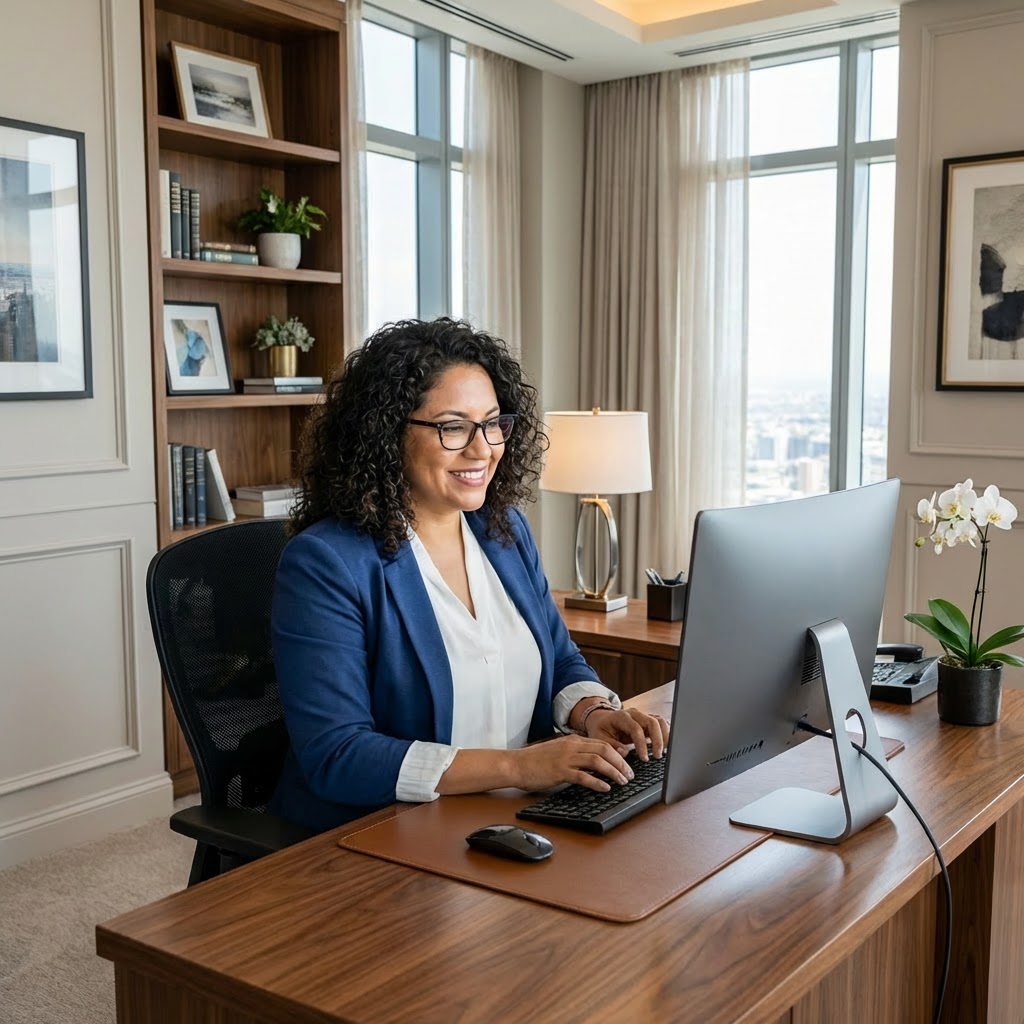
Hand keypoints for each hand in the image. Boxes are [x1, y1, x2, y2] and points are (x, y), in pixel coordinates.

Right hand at [510, 736, 634, 792]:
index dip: (618, 752)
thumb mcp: (558, 751)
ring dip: (613, 772)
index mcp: (572, 740)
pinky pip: (583, 776)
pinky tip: (605, 788)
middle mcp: (571, 746)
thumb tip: (592, 762)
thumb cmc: (535, 760)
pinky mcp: (559, 771)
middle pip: (604, 750)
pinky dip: (597, 782)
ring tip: (623, 782)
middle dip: (621, 762)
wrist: (516, 764)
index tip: (627, 761)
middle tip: (630, 774)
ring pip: (597, 761)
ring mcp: (566, 758)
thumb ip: (574, 754)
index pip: (601, 743)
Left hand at [583, 707, 669, 760]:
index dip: (642, 744)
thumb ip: (610, 744)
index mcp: (621, 716)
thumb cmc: (601, 729)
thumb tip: (624, 752)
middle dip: (657, 740)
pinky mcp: (647, 721)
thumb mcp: (599, 737)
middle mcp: (634, 714)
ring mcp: (642, 716)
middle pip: (652, 722)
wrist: (602, 719)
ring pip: (659, 721)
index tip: (644, 758)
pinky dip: (665, 734)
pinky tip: (665, 747)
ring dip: (664, 736)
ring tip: (664, 752)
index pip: (636, 728)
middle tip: (657, 756)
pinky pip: (661, 724)